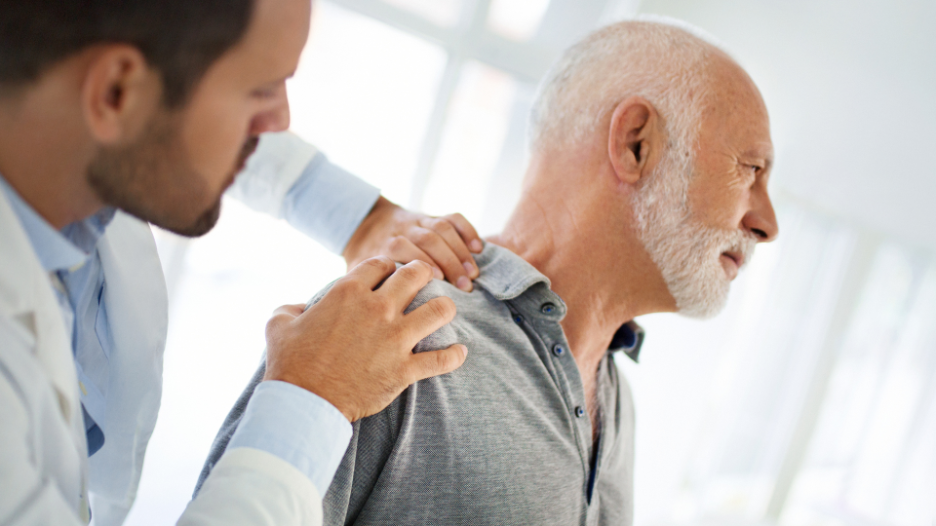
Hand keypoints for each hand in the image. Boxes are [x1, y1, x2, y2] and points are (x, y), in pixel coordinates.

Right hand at [263, 257, 467, 421]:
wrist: (305, 402)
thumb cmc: (290, 363)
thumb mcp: (279, 324)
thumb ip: (292, 307)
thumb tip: (299, 307)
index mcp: (348, 292)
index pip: (382, 263)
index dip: (388, 265)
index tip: (391, 273)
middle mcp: (377, 309)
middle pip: (416, 275)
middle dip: (424, 273)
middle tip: (426, 280)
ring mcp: (394, 339)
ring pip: (439, 310)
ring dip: (446, 308)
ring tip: (445, 311)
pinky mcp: (404, 369)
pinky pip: (441, 360)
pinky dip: (454, 356)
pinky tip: (460, 352)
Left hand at [342, 197, 482, 291]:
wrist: (364, 223)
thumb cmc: (365, 261)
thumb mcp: (358, 274)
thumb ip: (367, 290)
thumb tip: (376, 319)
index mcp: (383, 244)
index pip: (404, 248)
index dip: (423, 262)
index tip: (439, 283)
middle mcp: (402, 229)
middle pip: (428, 239)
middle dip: (450, 261)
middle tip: (465, 287)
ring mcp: (418, 221)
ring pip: (442, 229)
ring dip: (460, 251)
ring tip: (473, 274)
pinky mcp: (431, 216)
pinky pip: (452, 217)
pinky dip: (467, 230)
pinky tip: (478, 248)